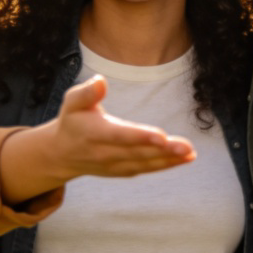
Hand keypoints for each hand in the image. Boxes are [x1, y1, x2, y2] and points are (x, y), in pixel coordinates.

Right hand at [52, 75, 195, 177]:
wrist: (62, 154)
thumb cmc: (72, 121)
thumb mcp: (72, 102)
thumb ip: (87, 92)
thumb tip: (101, 81)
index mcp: (94, 134)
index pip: (120, 136)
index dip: (140, 137)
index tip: (161, 136)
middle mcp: (105, 153)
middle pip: (138, 152)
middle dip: (164, 151)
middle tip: (186, 147)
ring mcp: (115, 165)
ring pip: (145, 163)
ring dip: (170, 160)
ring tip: (190, 153)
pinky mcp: (123, 171)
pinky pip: (147, 169)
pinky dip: (166, 165)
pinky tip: (185, 158)